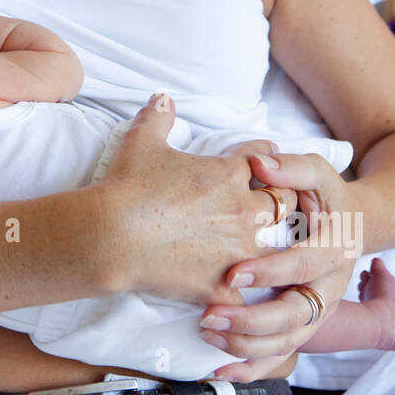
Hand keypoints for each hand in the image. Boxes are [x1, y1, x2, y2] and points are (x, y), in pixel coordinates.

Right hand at [93, 96, 299, 307]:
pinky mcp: (221, 284)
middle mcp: (242, 212)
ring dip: (273, 250)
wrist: (111, 235)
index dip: (264, 156)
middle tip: (274, 205)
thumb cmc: (128, 185)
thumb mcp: (142, 141)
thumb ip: (158, 116)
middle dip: (281, 201)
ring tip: (270, 254)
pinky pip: (248, 296)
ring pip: (278, 252)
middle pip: (284, 204)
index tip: (264, 159)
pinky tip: (241, 295)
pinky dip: (244, 295)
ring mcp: (236, 251)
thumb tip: (162, 98)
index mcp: (229, 174)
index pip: (264, 158)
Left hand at [203, 149, 360, 381]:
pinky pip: (281, 359)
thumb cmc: (322, 196)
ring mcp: (318, 312)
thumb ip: (291, 168)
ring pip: (287, 342)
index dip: (269, 272)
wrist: (346, 225)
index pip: (303, 265)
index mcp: (335, 249)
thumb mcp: (316, 173)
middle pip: (295, 315)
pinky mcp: (303, 328)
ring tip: (206, 334)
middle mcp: (330, 287)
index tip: (231, 274)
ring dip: (246, 345)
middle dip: (251, 320)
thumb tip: (260, 162)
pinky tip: (220, 372)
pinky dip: (252, 369)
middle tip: (209, 316)